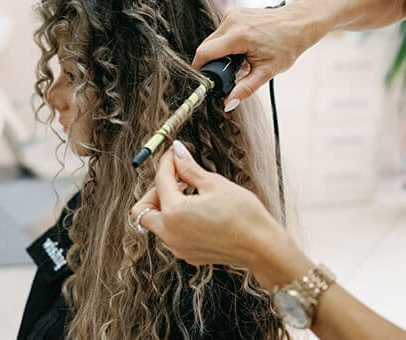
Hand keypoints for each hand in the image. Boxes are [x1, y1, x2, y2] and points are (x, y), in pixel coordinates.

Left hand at [130, 141, 312, 289]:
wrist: (263, 247)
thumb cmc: (243, 215)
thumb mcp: (214, 184)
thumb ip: (189, 168)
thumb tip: (176, 151)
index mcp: (174, 213)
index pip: (160, 180)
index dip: (167, 163)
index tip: (174, 154)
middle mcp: (170, 234)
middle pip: (142, 211)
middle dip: (154, 192)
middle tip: (175, 181)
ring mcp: (178, 247)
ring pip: (156, 224)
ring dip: (165, 207)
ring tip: (189, 194)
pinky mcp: (188, 254)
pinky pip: (172, 235)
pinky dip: (176, 221)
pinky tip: (197, 211)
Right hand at [193, 2, 324, 107]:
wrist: (299, 22)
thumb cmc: (287, 45)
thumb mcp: (267, 71)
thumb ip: (245, 89)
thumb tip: (228, 103)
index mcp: (238, 36)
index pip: (205, 53)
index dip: (201, 69)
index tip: (206, 81)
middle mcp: (231, 21)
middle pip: (206, 47)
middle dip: (213, 62)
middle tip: (230, 72)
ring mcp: (231, 13)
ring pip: (212, 39)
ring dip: (219, 52)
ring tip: (239, 59)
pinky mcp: (233, 11)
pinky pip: (220, 32)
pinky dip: (225, 42)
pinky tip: (241, 47)